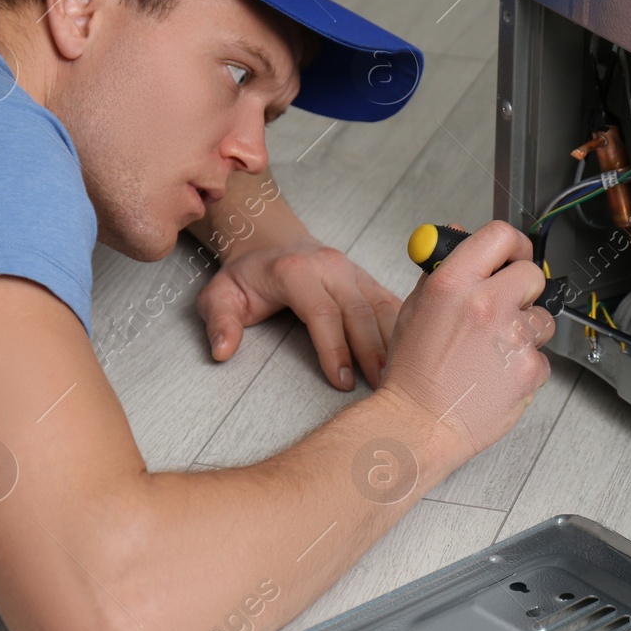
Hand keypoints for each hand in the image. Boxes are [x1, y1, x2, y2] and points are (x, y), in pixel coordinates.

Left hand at [195, 238, 399, 390]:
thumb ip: (219, 321)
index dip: (334, 349)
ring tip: (401, 376)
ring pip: (382, 307)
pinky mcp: (368, 280)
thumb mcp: (218, 294)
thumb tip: (224, 350)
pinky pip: (391, 303)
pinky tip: (412, 354)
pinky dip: (404, 329)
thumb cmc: (247, 276)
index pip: (322, 312)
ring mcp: (354, 272)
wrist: (271, 243)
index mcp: (296, 270)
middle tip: (381, 387)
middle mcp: (331, 266)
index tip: (342, 381)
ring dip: (394, 343)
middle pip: (360, 311)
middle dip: (372, 352)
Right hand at [375, 220, 554, 466]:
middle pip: (532, 274)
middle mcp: (486, 305)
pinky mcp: (530, 369)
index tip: (514, 255)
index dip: (512, 245)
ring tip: (493, 351)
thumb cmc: (413, 373)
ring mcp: (512, 338)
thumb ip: (442, 270)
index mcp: (453, 284)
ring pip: (543, 317)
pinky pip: (540, 356)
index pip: (500, 236)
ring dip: (526, 330)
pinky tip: (497, 375)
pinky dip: (524, 365)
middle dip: (522, 289)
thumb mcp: (415, 309)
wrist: (419, 424)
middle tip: (505, 307)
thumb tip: (458, 237)